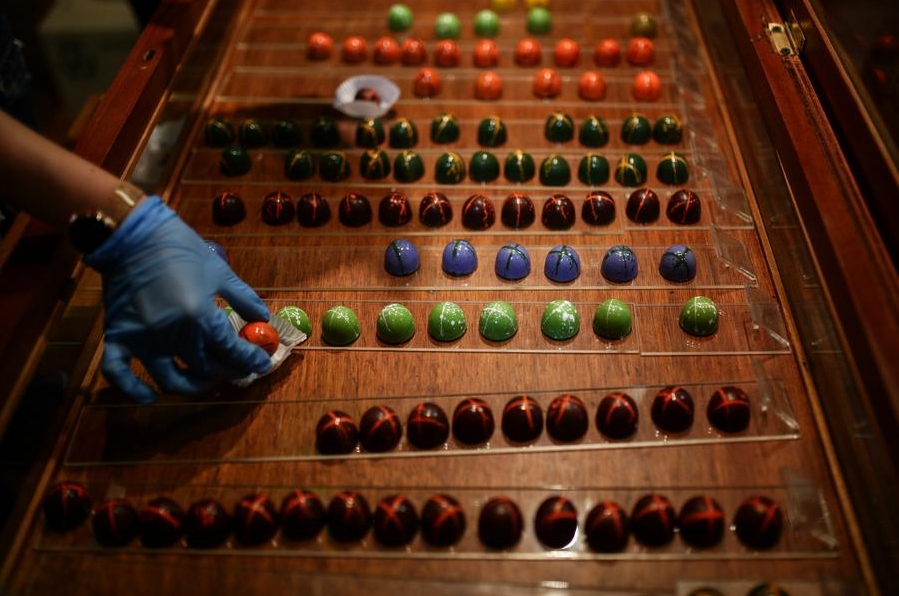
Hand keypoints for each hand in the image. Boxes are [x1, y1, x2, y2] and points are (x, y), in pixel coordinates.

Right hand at [84, 197, 271, 402]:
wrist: (133, 235)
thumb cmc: (180, 248)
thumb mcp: (220, 271)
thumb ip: (244, 298)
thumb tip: (262, 318)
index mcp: (199, 315)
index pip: (231, 350)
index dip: (250, 360)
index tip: (262, 364)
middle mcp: (172, 333)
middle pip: (205, 368)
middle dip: (227, 372)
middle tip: (238, 370)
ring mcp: (143, 338)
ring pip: (170, 379)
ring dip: (191, 387)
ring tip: (206, 382)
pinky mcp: (118, 335)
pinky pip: (118, 372)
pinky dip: (132, 389)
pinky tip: (149, 397)